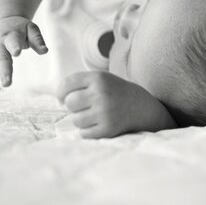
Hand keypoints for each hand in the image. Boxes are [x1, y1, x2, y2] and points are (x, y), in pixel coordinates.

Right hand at [0, 16, 46, 85]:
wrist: (5, 22)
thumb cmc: (21, 28)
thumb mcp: (31, 29)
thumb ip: (37, 40)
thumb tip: (45, 51)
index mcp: (11, 35)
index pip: (14, 41)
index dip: (15, 46)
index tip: (17, 52)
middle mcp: (0, 44)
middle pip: (1, 58)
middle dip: (4, 70)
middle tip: (7, 83)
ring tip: (4, 86)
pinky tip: (0, 89)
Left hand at [56, 71, 176, 138]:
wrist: (141, 107)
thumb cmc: (114, 92)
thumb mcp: (101, 79)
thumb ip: (79, 83)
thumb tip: (58, 99)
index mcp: (99, 78)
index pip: (67, 84)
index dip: (61, 92)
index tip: (63, 98)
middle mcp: (102, 94)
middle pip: (70, 103)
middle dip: (73, 107)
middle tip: (84, 107)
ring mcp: (105, 112)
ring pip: (76, 120)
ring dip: (82, 119)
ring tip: (94, 115)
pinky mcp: (108, 128)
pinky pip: (84, 133)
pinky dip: (88, 130)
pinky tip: (100, 123)